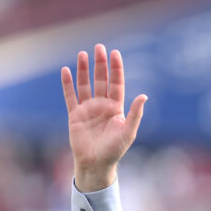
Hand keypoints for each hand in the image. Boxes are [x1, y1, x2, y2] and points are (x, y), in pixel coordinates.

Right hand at [61, 44, 147, 191]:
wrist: (96, 163)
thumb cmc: (115, 150)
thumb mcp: (128, 131)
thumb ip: (136, 113)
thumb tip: (144, 96)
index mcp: (117, 108)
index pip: (116, 84)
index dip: (116, 69)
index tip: (115, 53)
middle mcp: (102, 105)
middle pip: (101, 80)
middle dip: (100, 64)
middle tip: (98, 47)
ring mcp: (88, 109)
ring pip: (85, 84)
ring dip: (83, 69)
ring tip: (82, 54)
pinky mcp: (74, 115)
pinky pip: (70, 96)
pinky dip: (67, 84)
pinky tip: (66, 71)